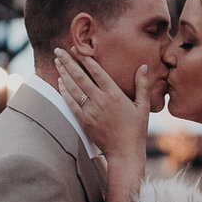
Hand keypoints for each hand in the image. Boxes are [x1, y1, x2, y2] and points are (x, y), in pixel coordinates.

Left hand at [55, 48, 148, 164]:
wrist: (124, 152)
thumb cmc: (136, 130)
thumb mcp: (143, 106)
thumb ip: (142, 85)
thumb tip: (143, 66)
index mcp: (115, 94)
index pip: (96, 71)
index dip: (85, 59)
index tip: (76, 48)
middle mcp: (100, 101)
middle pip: (79, 77)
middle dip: (67, 62)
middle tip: (58, 50)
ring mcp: (90, 111)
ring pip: (72, 88)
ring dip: (63, 73)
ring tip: (57, 61)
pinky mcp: (84, 120)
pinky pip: (70, 103)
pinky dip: (64, 91)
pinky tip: (60, 82)